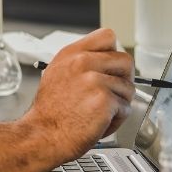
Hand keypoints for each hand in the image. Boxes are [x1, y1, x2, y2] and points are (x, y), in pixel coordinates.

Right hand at [26, 28, 134, 160]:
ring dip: (119, 104)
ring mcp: (94, 80)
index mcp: (71, 54)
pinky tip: (99, 123)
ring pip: (129, 88)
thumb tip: (106, 62)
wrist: (43, 135)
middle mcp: (82, 62)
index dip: (113, 53)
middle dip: (123, 80)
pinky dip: (117, 120)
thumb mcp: (56, 74)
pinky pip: (126, 108)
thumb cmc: (50, 112)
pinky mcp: (105, 100)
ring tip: (98, 113)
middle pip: (125, 60)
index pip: (107, 36)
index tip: (109, 68)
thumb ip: (80, 63)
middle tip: (110, 94)